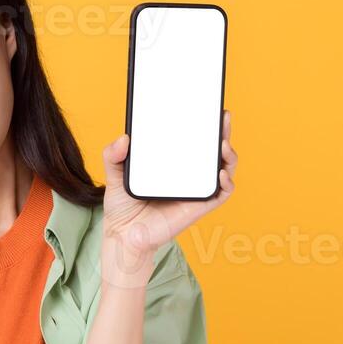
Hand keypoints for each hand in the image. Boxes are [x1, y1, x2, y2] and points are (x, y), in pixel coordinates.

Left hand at [100, 109, 236, 283]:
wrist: (123, 235)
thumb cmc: (122, 206)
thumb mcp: (114, 174)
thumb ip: (113, 155)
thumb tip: (123, 139)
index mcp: (172, 164)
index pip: (192, 140)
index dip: (203, 124)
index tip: (207, 107)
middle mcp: (188, 175)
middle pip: (213, 150)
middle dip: (223, 131)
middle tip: (223, 116)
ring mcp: (195, 190)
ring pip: (223, 169)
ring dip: (229, 155)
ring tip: (223, 143)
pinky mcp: (199, 206)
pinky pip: (221, 194)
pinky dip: (227, 183)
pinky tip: (221, 174)